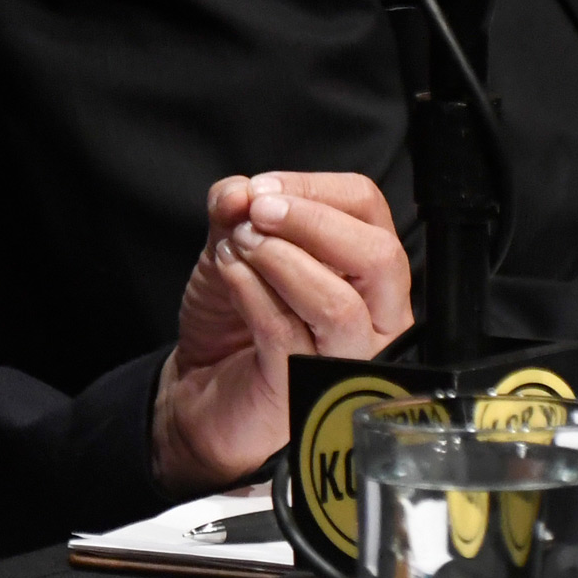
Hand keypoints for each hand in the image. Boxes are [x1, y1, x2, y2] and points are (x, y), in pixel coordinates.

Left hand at [154, 172, 412, 493]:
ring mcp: (345, 359)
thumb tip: (240, 192)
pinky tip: (228, 274)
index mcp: (367, 271)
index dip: (314, 188)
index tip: (261, 189)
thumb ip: (237, 210)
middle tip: (257, 213)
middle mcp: (373, 316)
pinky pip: (287, 333)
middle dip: (311, 222)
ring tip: (237, 245)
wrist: (197, 385)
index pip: (369, 210)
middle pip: (380, 257)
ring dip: (279, 258)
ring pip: (339, 304)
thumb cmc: (232, 315)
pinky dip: (251, 291)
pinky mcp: (306, 389)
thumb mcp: (231, 243)